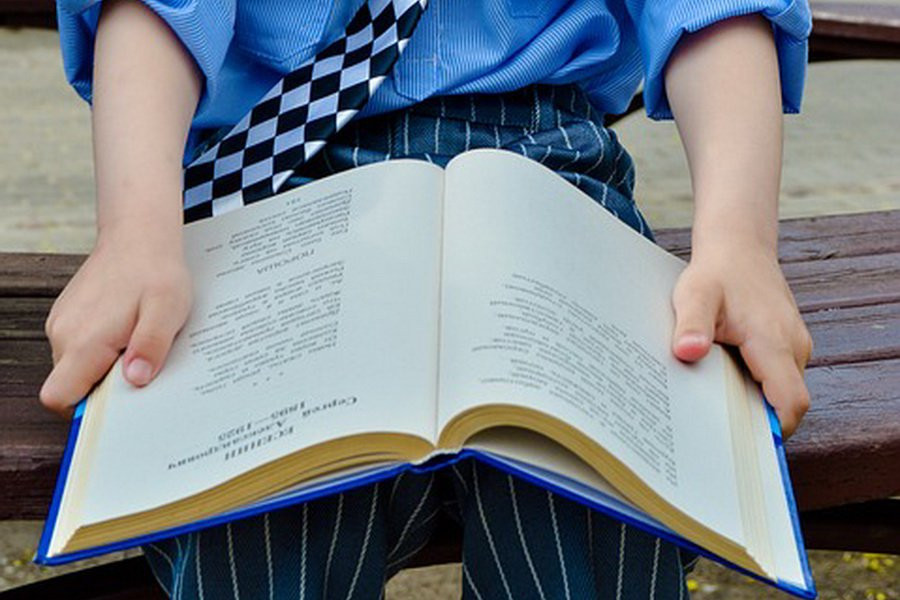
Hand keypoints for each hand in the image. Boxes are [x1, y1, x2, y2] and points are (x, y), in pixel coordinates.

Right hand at [40, 226, 191, 417]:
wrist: (139, 236)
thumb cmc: (155, 272)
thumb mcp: (167, 311)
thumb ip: (150, 346)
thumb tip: (135, 379)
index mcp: (84, 340)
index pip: (58, 397)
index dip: (83, 410)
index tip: (117, 404)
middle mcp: (64, 335)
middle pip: (71, 386)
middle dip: (104, 388)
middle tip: (140, 367)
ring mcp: (63, 325)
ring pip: (76, 368)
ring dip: (106, 366)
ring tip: (137, 342)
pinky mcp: (69, 318)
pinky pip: (80, 349)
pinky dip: (102, 350)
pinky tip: (129, 331)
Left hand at [670, 242, 812, 437]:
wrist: (739, 248)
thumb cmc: (717, 273)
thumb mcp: (694, 295)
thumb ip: (691, 325)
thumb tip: (688, 352)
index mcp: (775, 343)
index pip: (790, 403)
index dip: (772, 430)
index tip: (740, 445)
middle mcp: (794, 348)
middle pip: (785, 403)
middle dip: (756, 421)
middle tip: (714, 431)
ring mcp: (794, 348)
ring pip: (782, 391)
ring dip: (754, 401)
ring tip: (714, 404)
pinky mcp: (787, 346)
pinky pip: (777, 377)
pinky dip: (755, 385)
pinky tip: (723, 381)